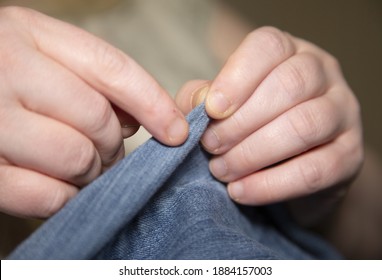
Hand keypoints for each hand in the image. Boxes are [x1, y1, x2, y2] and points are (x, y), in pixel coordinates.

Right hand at [0, 7, 187, 217]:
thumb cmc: (6, 78)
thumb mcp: (44, 57)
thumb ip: (94, 80)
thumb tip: (142, 119)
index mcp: (28, 33)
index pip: (111, 68)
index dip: (153, 103)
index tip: (178, 131)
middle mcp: (5, 69)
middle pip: (97, 118)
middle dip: (112, 145)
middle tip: (105, 152)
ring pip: (76, 157)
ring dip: (90, 171)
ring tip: (81, 166)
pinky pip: (45, 195)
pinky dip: (64, 196)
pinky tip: (59, 184)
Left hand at [176, 27, 362, 224]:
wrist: (289, 167)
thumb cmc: (248, 126)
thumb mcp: (221, 105)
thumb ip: (202, 97)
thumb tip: (200, 102)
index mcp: (290, 52)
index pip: (269, 47)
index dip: (236, 77)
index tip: (211, 110)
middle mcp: (324, 74)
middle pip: (289, 85)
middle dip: (240, 121)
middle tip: (210, 146)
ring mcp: (343, 113)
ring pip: (304, 126)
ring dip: (253, 153)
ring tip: (221, 171)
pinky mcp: (350, 155)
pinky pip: (314, 171)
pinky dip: (270, 185)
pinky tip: (240, 191)